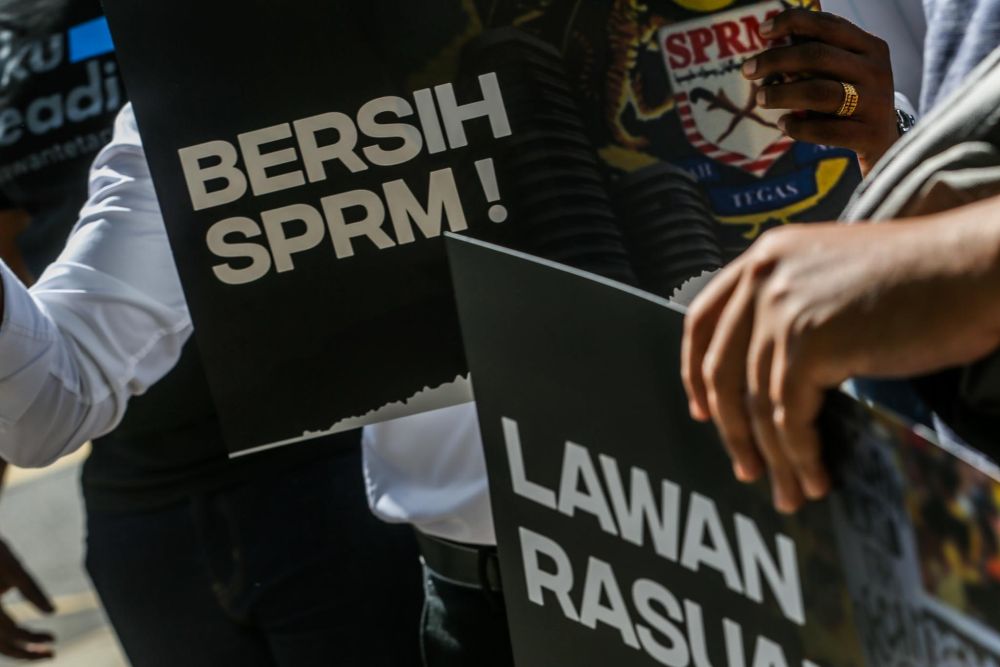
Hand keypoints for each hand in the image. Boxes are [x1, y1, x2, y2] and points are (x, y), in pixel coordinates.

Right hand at [0, 539, 54, 659]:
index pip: (10, 632)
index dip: (33, 638)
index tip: (54, 639)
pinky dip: (10, 638)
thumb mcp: (14, 568)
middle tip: (52, 655)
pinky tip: (27, 636)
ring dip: (18, 649)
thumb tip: (52, 612)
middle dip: (26, 653)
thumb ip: (31, 590)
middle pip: (1, 645)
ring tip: (44, 649)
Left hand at [681, 199, 999, 512]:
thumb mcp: (834, 277)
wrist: (976, 267)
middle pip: (720, 369)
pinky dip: (800, 456)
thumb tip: (765, 376)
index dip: (695, 372)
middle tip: (745, 468)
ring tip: (789, 491)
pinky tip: (815, 478)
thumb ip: (790, 308)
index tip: (701, 410)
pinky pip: (788, 417)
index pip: (702, 321)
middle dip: (730, 429)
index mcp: (765, 257)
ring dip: (772, 457)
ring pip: (755, 403)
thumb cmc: (923, 279)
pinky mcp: (808, 342)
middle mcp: (763, 276)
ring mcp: (781, 308)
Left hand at [741, 9, 897, 175]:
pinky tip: (783, 124)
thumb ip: (816, 51)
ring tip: (760, 98)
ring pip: (820, 92)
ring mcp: (875, 103)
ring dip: (782, 94)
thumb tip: (771, 34)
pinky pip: (825, 130)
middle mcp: (876, 70)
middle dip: (776, 60)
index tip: (763, 31)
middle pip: (818, 56)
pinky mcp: (868, 134)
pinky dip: (798, 127)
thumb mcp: (844, 69)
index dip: (794, 22)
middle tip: (747, 70)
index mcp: (870, 46)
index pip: (829, 25)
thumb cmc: (853, 98)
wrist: (885, 141)